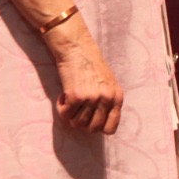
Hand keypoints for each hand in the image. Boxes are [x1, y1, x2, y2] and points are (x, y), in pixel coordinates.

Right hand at [42, 18, 124, 134]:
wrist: (77, 49)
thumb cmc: (91, 66)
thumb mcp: (108, 84)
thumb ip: (108, 102)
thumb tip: (99, 126)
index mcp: (117, 97)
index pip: (111, 128)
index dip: (98, 128)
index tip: (90, 120)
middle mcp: (106, 99)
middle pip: (92, 129)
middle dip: (81, 123)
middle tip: (76, 110)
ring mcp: (92, 99)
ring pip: (77, 124)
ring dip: (70, 114)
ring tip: (71, 99)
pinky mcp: (76, 96)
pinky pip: (65, 115)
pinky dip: (61, 108)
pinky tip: (63, 95)